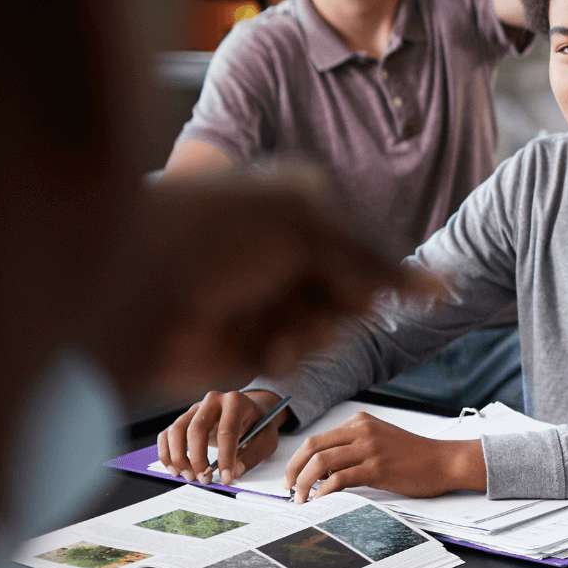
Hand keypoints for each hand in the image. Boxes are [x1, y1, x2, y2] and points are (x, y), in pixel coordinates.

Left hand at [82, 176, 439, 394]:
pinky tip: (269, 346)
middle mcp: (281, 255)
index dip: (380, 269)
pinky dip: (292, 355)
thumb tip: (441, 286)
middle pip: (354, 289)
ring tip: (285, 324)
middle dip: (348, 300)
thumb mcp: (304, 223)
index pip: (366, 247)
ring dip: (319, 329)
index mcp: (293, 210)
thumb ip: (375, 256)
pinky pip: (298, 357)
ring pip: (331, 327)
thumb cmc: (204, 236)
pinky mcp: (248, 347)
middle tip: (326, 297)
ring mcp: (264, 301)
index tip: (395, 284)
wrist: (125, 292)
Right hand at [158, 390, 283, 483]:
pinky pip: (167, 434)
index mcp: (236, 402)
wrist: (251, 411)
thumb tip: (234, 472)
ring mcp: (195, 408)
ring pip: (176, 431)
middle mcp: (212, 401)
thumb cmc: (258, 425)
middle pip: (196, 429)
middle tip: (204, 479)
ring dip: (178, 457)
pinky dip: (166, 453)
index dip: (225, 457)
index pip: (227, 431)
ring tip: (189, 476)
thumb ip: (252, 455)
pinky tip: (175, 469)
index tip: (226, 478)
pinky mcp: (184, 418)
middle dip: (198, 458)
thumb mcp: (266, 439)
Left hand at [282, 412, 483, 502]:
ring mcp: (370, 448)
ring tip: (301, 499)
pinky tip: (321, 501)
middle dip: (293, 471)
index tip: (291, 478)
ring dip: (304, 483)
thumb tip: (323, 472)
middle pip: (312, 447)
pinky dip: (324, 492)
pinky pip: (339, 479)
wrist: (444, 462)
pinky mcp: (377, 468)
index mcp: (360, 422)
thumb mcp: (380, 441)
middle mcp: (362, 431)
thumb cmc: (414, 456)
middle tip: (288, 490)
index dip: (297, 461)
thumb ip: (353, 448)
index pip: (316, 439)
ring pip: (321, 462)